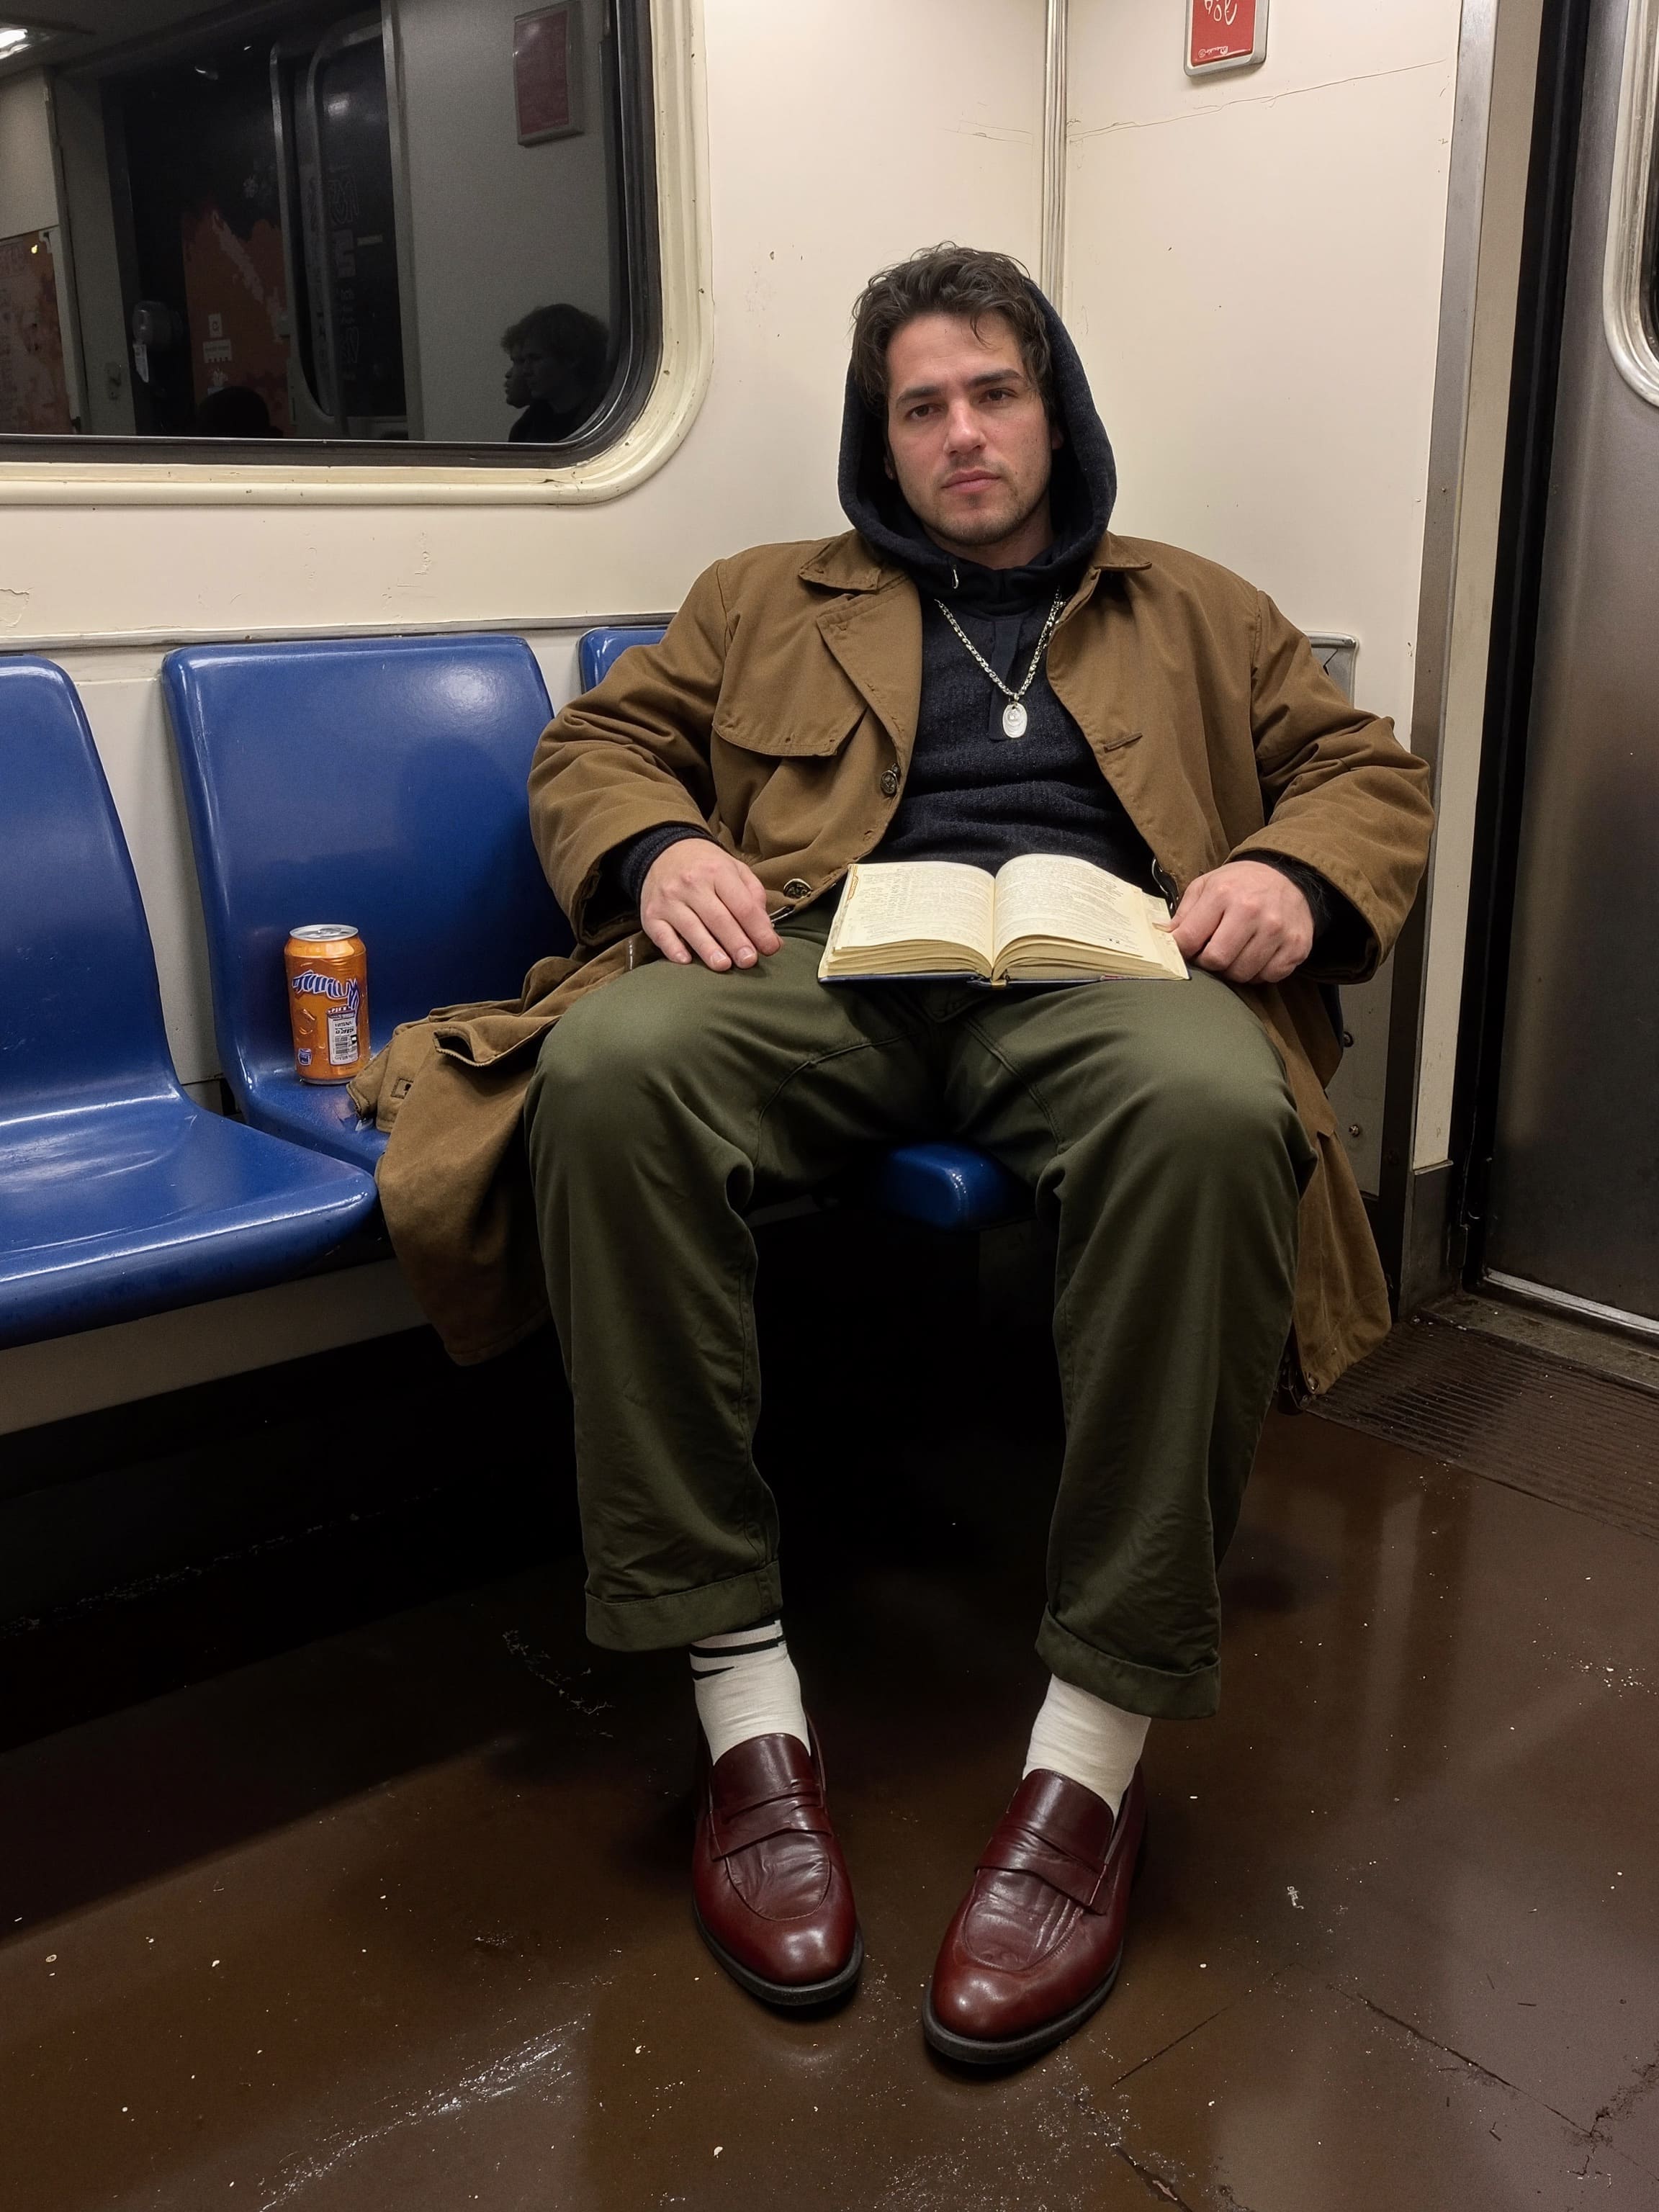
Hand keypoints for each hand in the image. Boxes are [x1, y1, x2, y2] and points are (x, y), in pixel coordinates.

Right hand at [641, 841, 782, 970]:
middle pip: (718, 918)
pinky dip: (673, 949)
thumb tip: (770, 935)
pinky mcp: (651, 914)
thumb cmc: (707, 867)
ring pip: (691, 927)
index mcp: (718, 871)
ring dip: (708, 949)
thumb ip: (754, 898)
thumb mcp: (735, 870)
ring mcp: (669, 899)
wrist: (664, 852)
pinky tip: (686, 961)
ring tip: (723, 965)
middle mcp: (691, 883)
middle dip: (736, 942)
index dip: (758, 929)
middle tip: (749, 961)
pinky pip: (662, 935)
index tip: (770, 947)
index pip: (742, 905)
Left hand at [1167, 860, 1312, 984]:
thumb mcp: (1206, 886)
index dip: (1181, 950)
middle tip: (1211, 953)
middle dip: (1208, 962)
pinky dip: (1259, 973)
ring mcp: (1277, 931)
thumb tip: (1162, 937)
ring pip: (1242, 973)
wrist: (1290, 876)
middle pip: (1216, 961)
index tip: (1185, 950)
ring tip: (1235, 953)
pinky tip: (1257, 956)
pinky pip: (1268, 977)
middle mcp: (1252, 912)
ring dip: (1233, 969)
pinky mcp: (1295, 947)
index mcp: (1223, 894)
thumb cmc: (1241, 884)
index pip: (1189, 939)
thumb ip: (1183, 913)